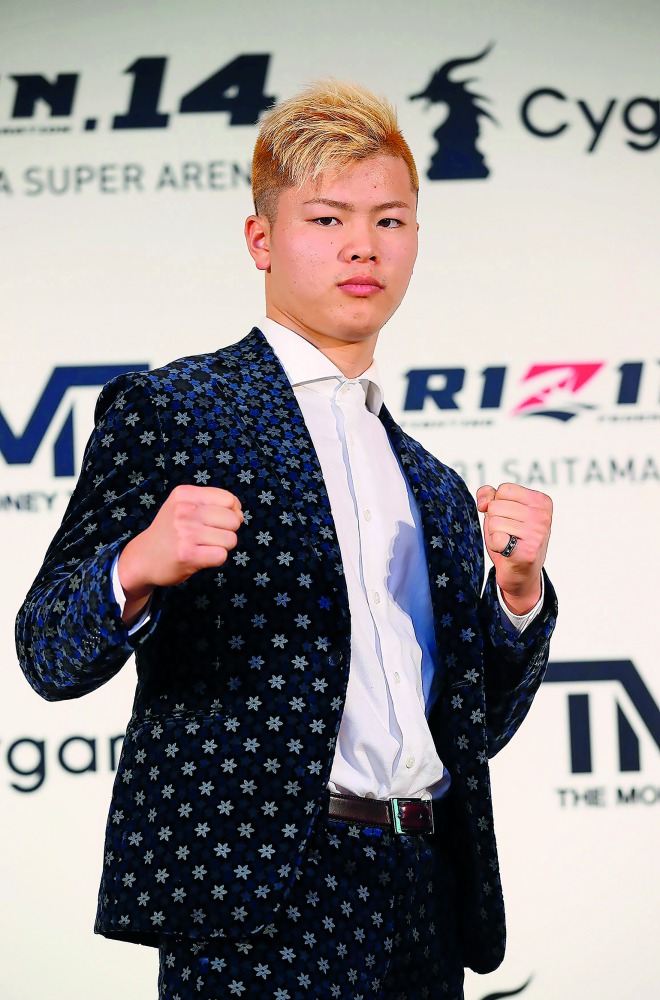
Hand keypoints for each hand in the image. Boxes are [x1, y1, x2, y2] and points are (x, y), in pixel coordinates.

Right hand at [117, 485, 242, 622]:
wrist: (142, 558)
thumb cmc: (170, 532)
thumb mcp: (182, 506)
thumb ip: (211, 503)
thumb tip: (240, 513)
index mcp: (184, 494)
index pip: (229, 499)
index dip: (232, 512)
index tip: (220, 520)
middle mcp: (184, 511)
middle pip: (233, 519)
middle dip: (228, 530)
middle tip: (209, 536)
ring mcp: (185, 533)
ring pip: (230, 539)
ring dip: (222, 546)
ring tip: (203, 546)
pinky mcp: (188, 555)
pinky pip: (221, 555)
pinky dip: (215, 559)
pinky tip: (201, 557)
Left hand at [476, 482, 551, 615]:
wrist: (521, 573)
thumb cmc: (511, 537)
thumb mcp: (501, 510)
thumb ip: (489, 495)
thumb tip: (484, 503)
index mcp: (541, 501)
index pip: (504, 489)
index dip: (498, 504)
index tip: (510, 517)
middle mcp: (543, 516)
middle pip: (497, 505)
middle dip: (495, 520)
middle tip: (508, 533)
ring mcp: (537, 534)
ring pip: (494, 522)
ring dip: (495, 534)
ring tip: (508, 542)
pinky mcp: (528, 552)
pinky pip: (496, 538)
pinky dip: (494, 545)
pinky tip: (506, 550)